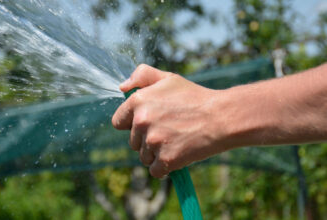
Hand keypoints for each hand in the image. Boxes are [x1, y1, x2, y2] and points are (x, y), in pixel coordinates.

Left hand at [112, 64, 227, 177]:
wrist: (222, 117)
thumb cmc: (195, 97)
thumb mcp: (168, 78)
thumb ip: (142, 76)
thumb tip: (122, 88)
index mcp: (138, 101)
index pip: (118, 122)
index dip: (131, 124)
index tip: (148, 124)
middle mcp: (142, 121)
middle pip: (133, 142)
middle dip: (147, 139)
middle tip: (169, 130)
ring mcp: (153, 141)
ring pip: (144, 156)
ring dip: (156, 153)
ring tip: (176, 141)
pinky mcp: (166, 159)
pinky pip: (155, 170)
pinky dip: (165, 167)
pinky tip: (178, 154)